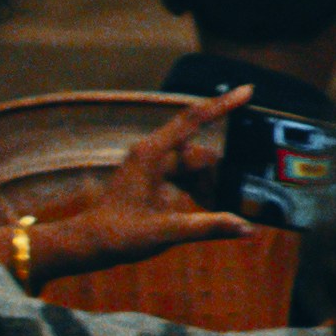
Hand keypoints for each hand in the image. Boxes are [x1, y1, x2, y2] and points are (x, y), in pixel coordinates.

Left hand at [15, 93, 257, 279]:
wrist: (86, 245)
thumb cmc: (118, 236)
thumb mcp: (166, 232)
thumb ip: (207, 227)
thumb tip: (247, 227)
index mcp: (151, 154)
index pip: (193, 119)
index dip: (223, 105)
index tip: (249, 91)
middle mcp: (151, 152)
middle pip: (198, 153)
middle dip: (218, 175)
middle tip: (234, 201)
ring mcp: (149, 164)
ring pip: (191, 165)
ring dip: (207, 184)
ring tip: (217, 209)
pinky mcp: (149, 176)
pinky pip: (182, 174)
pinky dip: (196, 187)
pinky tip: (204, 206)